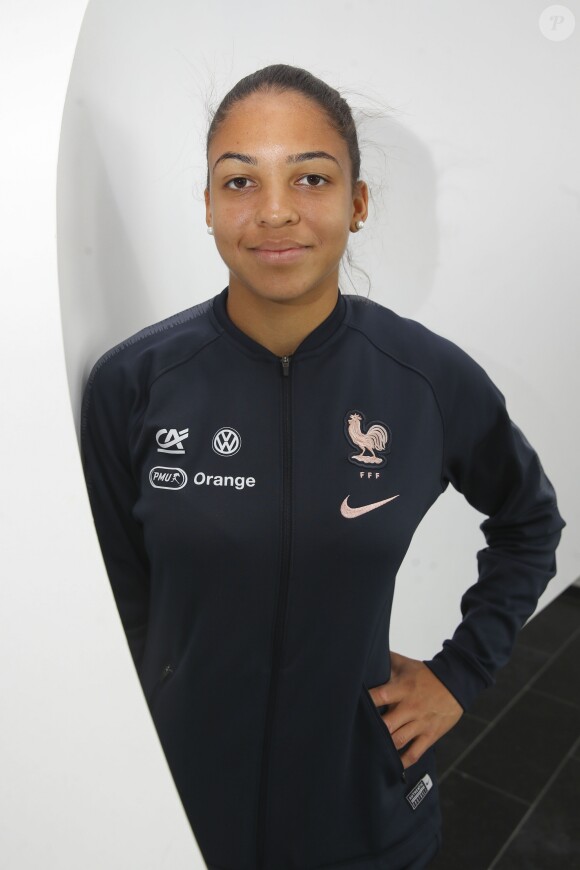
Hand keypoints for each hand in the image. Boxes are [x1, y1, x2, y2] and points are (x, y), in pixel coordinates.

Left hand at [368, 651, 463, 768]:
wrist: (456, 682)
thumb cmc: (426, 674)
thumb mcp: (406, 664)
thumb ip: (387, 660)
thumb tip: (367, 653)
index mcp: (402, 689)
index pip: (379, 696)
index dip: (365, 703)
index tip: (350, 708)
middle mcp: (410, 707)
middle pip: (387, 725)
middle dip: (372, 731)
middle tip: (357, 736)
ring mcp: (420, 723)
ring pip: (398, 741)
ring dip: (384, 748)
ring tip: (371, 751)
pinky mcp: (430, 735)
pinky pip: (415, 753)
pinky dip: (403, 762)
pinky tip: (392, 766)